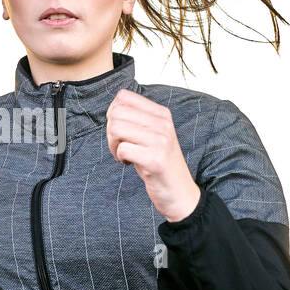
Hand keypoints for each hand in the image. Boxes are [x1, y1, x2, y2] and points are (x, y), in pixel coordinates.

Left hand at [105, 89, 201, 221]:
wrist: (179, 192)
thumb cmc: (159, 162)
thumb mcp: (153, 134)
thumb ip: (137, 119)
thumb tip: (112, 108)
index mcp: (162, 114)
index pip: (124, 97)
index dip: (113, 113)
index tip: (120, 129)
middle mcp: (163, 124)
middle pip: (116, 113)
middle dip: (110, 131)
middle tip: (119, 145)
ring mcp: (160, 141)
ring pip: (116, 129)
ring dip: (113, 145)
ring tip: (123, 154)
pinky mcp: (155, 160)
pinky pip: (122, 149)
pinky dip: (119, 157)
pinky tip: (128, 163)